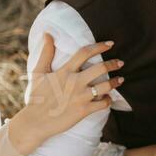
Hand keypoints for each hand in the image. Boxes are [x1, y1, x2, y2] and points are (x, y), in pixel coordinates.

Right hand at [8, 34, 123, 153]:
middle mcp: (74, 82)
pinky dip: (108, 100)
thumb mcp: (38, 72)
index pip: (85, 53)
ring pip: (106, 86)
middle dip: (113, 64)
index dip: (99, 46)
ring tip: (121, 80)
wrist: (35, 122)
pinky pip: (103, 104)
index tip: (110, 44)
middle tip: (120, 62)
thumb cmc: (36, 96)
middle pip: (100, 68)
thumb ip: (46, 53)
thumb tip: (47, 34)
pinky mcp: (83, 111)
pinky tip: (108, 98)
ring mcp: (80, 96)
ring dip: (115, 82)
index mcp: (64, 71)